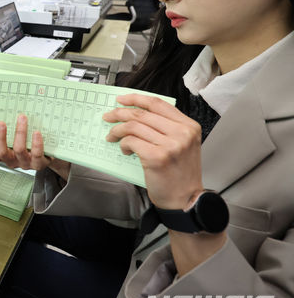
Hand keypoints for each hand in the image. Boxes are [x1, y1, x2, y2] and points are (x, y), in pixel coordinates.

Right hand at [0, 115, 70, 178]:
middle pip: (2, 152)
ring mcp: (26, 163)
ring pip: (19, 150)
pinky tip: (36, 133)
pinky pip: (37, 154)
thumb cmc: (29, 145)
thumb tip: (5, 110)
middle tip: (1, 124)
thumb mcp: (16, 138)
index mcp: (5, 155)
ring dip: (20, 133)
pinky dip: (36, 143)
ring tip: (22, 119)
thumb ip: (10, 130)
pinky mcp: (39, 163)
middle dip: (1, 137)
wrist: (49, 155)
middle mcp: (13, 160)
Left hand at [103, 94, 202, 208]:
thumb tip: (135, 113)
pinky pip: (131, 141)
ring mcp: (170, 145)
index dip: (136, 98)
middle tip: (108, 117)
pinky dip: (123, 144)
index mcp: (189, 126)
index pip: (158, 103)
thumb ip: (166, 127)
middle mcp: (182, 133)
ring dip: (117, 131)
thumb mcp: (182, 144)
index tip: (121, 100)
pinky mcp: (157, 157)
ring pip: (133, 126)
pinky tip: (125, 151)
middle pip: (142, 113)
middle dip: (119, 113)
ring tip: (113, 137)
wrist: (185, 199)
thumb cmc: (180, 174)